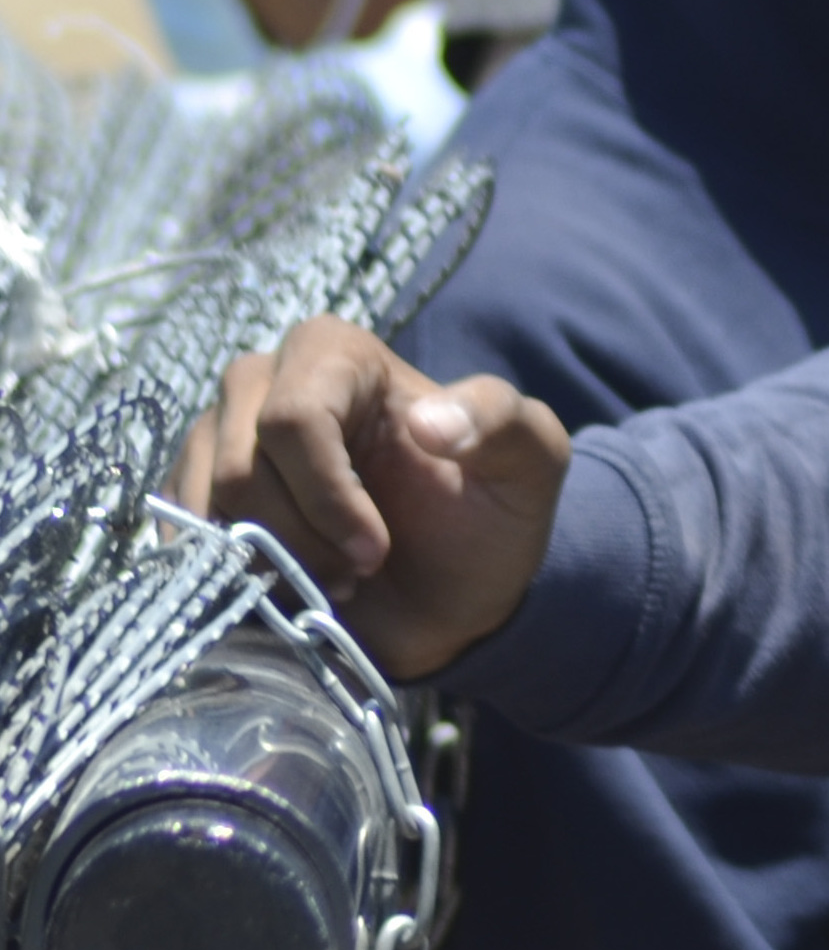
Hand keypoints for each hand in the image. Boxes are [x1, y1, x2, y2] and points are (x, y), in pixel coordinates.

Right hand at [172, 314, 569, 677]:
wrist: (451, 596)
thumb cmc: (486, 519)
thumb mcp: (530, 462)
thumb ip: (502, 422)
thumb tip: (428, 420)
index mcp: (336, 353)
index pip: (292, 419)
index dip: (328, 497)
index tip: (375, 550)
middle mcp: (261, 382)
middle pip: (240, 469)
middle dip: (301, 540)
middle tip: (358, 572)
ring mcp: (214, 439)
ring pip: (206, 510)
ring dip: (268, 565)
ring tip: (329, 582)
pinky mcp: (189, 495)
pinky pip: (177, 538)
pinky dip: (228, 578)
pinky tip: (281, 590)